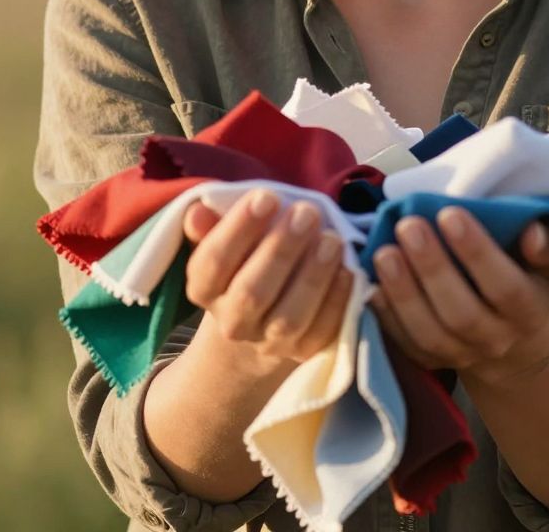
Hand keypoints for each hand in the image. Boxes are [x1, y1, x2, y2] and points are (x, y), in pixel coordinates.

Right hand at [177, 189, 355, 371]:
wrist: (259, 326)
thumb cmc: (244, 265)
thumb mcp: (224, 243)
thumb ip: (212, 226)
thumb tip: (199, 211)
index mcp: (203, 289)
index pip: (214, 261)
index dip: (238, 229)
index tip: (266, 196)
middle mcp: (232, 321)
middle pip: (252, 292)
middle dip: (281, 249)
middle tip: (307, 212)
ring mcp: (269, 343)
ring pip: (289, 317)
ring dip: (313, 277)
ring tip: (333, 239)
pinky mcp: (304, 352)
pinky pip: (322, 331)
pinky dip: (337, 301)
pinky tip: (349, 270)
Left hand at [370, 208, 548, 385]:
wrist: (514, 341)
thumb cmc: (528, 281)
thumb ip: (546, 246)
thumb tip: (532, 232)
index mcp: (529, 311)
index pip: (504, 286)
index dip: (477, 253)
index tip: (449, 213)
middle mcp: (496, 339)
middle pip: (461, 313)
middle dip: (431, 268)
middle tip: (407, 225)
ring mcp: (461, 355)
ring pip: (429, 332)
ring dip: (403, 292)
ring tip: (384, 252)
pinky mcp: (431, 361)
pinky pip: (405, 343)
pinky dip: (385, 316)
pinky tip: (371, 285)